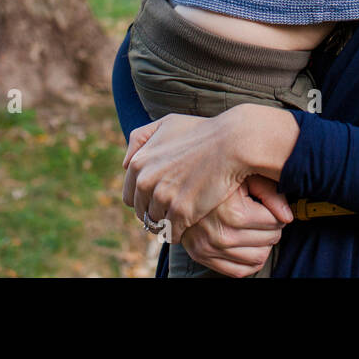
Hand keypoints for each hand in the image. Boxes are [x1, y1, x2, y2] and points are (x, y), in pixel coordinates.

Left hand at [122, 109, 254, 243]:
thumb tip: (125, 164)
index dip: (145, 200)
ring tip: (184, 216)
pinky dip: (180, 232)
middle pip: (141, 213)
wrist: (233, 143)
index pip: (129, 197)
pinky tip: (192, 223)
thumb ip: (141, 139)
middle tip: (174, 209)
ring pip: (156, 224)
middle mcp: (146, 181)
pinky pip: (171, 233)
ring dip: (168, 223)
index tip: (162, 199)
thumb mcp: (167, 124)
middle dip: (155, 212)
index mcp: (138, 163)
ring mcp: (162, 197)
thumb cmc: (203, 132)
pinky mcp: (181, 212)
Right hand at [179, 175, 292, 276]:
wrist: (178, 186)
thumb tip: (289, 216)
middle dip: (273, 227)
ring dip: (264, 244)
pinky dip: (250, 261)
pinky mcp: (202, 256)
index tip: (272, 206)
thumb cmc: (216, 176)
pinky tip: (250, 245)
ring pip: (258, 257)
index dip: (278, 212)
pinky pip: (238, 271)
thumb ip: (271, 193)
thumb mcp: (245, 176)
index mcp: (234, 213)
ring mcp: (210, 248)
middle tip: (266, 216)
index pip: (275, 222)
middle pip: (270, 240)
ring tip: (257, 229)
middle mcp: (221, 235)